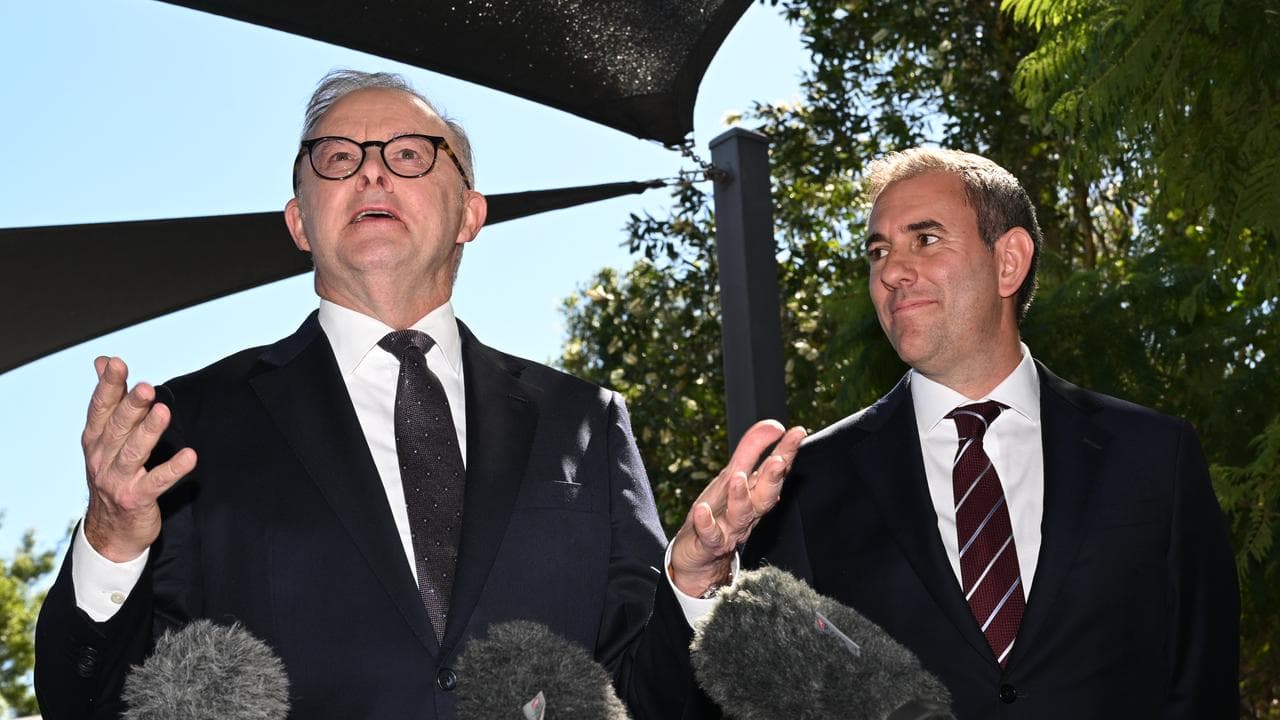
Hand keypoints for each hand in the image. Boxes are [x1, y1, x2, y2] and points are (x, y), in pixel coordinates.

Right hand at [81, 357, 196, 561]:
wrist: (110, 530)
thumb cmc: (113, 474)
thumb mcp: (105, 438)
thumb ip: (110, 399)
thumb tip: (103, 360)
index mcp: (95, 440)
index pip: (100, 408)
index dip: (108, 386)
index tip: (117, 363)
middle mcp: (102, 458)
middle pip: (117, 427)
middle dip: (131, 405)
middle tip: (146, 386)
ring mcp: (117, 480)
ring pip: (134, 452)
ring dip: (149, 431)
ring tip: (163, 412)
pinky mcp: (136, 499)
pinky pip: (157, 482)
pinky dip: (173, 469)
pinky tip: (189, 456)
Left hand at [669, 419, 805, 596]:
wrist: (699, 556)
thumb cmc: (719, 513)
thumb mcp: (734, 475)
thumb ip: (753, 448)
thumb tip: (775, 425)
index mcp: (756, 493)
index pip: (776, 470)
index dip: (787, 451)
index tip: (798, 433)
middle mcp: (749, 511)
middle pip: (765, 495)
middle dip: (772, 478)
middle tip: (778, 461)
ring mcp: (731, 529)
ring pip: (741, 516)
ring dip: (741, 498)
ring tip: (737, 479)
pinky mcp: (710, 543)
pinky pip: (710, 535)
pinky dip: (706, 523)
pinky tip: (702, 510)